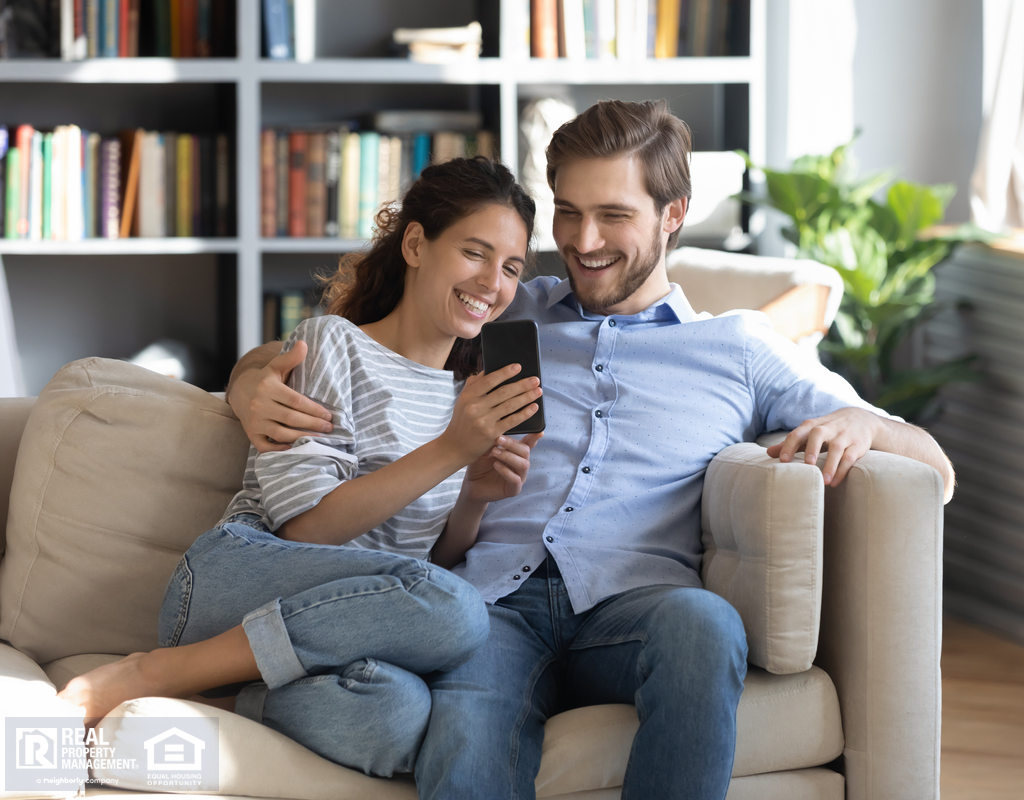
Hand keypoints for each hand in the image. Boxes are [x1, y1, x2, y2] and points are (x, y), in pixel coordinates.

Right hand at [228, 341, 333, 452]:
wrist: (239, 392)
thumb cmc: (265, 380)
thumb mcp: (276, 366)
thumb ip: (291, 358)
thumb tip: (305, 344)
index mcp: (268, 387)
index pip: (296, 401)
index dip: (314, 410)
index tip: (329, 416)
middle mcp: (259, 404)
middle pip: (291, 418)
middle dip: (313, 425)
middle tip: (329, 429)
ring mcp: (254, 421)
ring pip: (281, 433)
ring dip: (302, 438)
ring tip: (319, 439)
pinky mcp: (251, 434)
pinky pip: (265, 446)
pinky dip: (280, 449)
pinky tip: (295, 448)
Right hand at [439, 365, 542, 464]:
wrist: (455, 446)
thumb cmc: (463, 421)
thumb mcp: (463, 401)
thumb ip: (474, 385)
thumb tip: (488, 369)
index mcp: (468, 396)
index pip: (489, 380)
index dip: (505, 372)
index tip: (519, 367)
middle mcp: (475, 407)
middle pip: (503, 392)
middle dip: (522, 385)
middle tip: (535, 380)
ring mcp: (484, 421)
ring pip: (510, 405)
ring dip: (527, 397)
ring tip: (538, 391)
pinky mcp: (492, 433)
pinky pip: (512, 420)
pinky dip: (525, 413)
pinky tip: (534, 407)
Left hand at [462, 432, 543, 503]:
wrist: (471, 484)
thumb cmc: (480, 465)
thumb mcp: (485, 450)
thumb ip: (494, 441)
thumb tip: (499, 430)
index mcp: (516, 454)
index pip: (528, 444)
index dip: (534, 437)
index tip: (539, 432)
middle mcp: (520, 464)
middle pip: (526, 451)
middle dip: (513, 444)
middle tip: (499, 439)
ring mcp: (519, 477)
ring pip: (523, 465)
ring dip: (509, 456)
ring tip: (495, 452)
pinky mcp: (513, 489)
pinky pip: (515, 480)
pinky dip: (506, 471)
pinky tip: (496, 465)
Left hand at [765, 407, 882, 486]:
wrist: (862, 418)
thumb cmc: (828, 429)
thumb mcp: (810, 433)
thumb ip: (791, 443)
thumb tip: (768, 453)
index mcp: (812, 426)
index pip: (798, 433)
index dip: (789, 446)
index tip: (782, 461)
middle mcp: (828, 428)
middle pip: (818, 434)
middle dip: (812, 449)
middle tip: (808, 465)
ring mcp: (844, 436)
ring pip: (837, 448)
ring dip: (830, 464)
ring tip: (823, 481)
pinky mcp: (858, 445)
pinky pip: (850, 457)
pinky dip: (843, 470)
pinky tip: (834, 482)